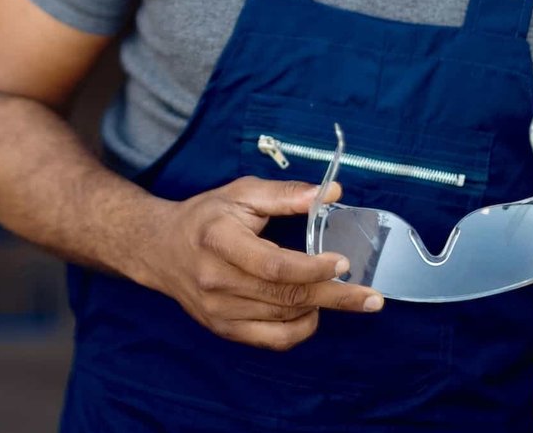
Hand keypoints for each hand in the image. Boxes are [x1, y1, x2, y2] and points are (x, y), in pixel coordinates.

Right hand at [134, 176, 384, 350]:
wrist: (160, 249)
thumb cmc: (206, 217)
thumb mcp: (241, 194)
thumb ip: (286, 194)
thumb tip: (331, 193)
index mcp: (219, 240)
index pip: (273, 265)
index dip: (312, 268)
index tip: (343, 262)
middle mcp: (216, 280)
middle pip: (285, 297)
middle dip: (335, 297)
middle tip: (371, 297)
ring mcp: (218, 311)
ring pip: (283, 319)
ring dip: (320, 308)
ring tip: (344, 294)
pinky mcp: (223, 329)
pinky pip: (273, 340)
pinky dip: (300, 329)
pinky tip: (312, 311)